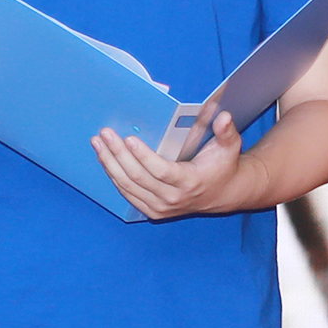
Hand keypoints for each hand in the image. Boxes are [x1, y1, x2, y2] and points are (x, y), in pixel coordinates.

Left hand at [92, 111, 260, 220]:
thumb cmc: (222, 165)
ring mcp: (160, 208)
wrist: (222, 194)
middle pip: (138, 178)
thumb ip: (226, 131)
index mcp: (190, 182)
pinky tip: (105, 160)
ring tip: (98, 144)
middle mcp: (173, 198)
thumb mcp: (229, 147)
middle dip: (118, 155)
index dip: (143, 156)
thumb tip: (224, 116)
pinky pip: (127, 194)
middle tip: (105, 135)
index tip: (129, 139)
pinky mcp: (152, 211)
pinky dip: (114, 176)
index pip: (161, 171)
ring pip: (128, 187)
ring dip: (110, 164)